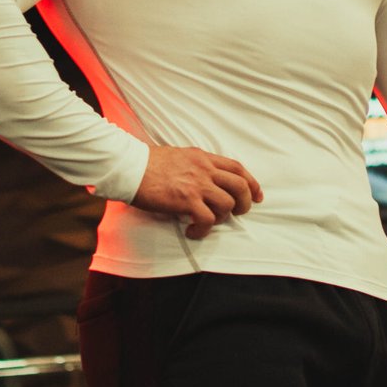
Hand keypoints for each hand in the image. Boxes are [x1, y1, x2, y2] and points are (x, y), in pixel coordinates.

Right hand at [130, 145, 262, 238]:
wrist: (130, 166)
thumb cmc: (148, 163)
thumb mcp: (179, 156)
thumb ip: (195, 165)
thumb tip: (203, 179)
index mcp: (203, 158)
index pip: (237, 168)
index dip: (252, 183)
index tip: (257, 195)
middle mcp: (204, 169)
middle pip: (240, 185)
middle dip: (246, 202)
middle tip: (239, 213)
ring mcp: (196, 184)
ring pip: (227, 204)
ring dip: (222, 217)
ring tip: (208, 222)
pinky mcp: (186, 200)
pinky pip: (207, 219)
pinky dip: (203, 229)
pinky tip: (192, 230)